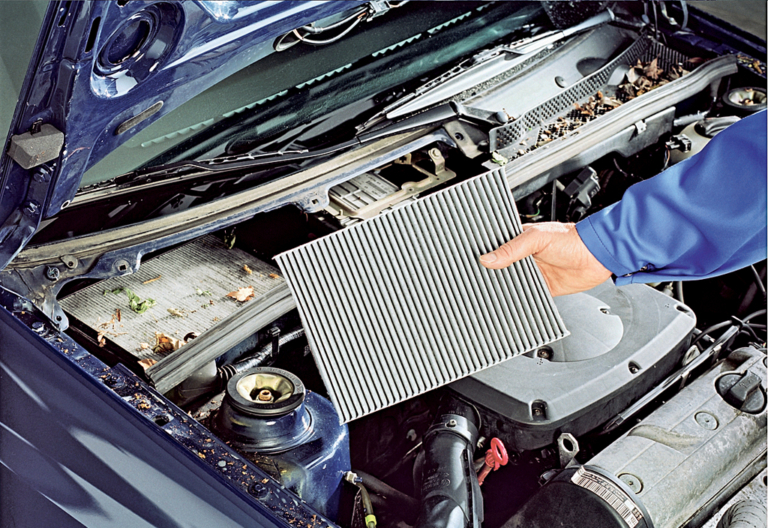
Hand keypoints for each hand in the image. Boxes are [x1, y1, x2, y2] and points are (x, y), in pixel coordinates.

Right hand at [478, 222, 611, 296]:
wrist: (596, 257)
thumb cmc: (571, 239)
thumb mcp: (537, 238)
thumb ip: (512, 249)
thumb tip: (487, 259)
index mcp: (518, 239)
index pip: (494, 248)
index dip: (483, 255)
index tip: (470, 263)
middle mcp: (523, 256)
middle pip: (499, 268)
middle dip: (490, 275)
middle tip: (476, 282)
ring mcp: (532, 272)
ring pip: (510, 283)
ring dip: (503, 288)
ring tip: (487, 294)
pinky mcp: (541, 287)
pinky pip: (525, 295)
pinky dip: (518, 299)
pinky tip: (508, 302)